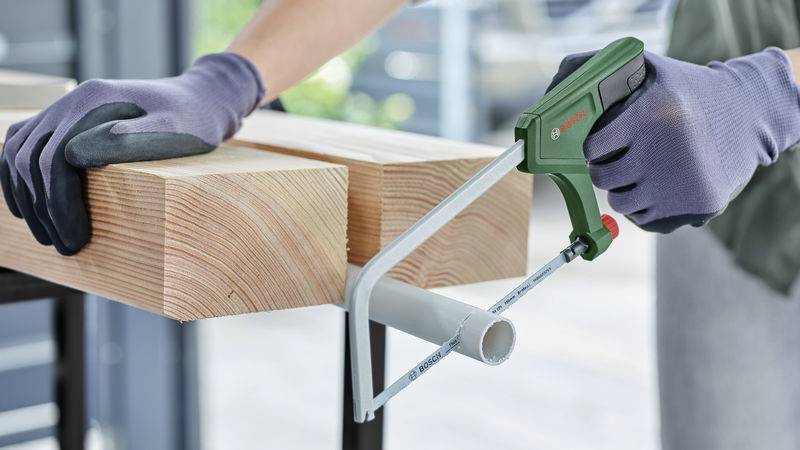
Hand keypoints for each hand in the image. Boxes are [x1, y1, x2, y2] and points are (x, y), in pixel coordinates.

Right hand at [0, 52, 263, 254]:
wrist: (203, 100)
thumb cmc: (195, 121)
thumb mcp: (174, 130)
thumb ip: (129, 139)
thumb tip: (75, 154)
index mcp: (93, 101)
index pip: (54, 157)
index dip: (58, 203)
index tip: (76, 238)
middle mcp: (73, 100)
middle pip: (29, 157)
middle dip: (43, 207)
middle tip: (65, 246)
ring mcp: (68, 107)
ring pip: (18, 151)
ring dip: (26, 197)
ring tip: (47, 236)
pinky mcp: (70, 119)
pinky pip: (26, 144)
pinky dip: (19, 175)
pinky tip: (29, 206)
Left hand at [549, 48, 799, 231]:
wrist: (749, 115)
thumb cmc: (687, 91)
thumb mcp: (650, 70)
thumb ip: (602, 74)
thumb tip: (554, 92)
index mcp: (652, 116)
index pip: (592, 147)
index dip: (592, 147)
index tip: (597, 144)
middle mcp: (666, 151)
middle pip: (603, 177)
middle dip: (605, 168)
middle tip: (621, 156)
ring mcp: (682, 183)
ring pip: (621, 202)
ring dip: (625, 189)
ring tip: (644, 168)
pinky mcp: (697, 206)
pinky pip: (645, 219)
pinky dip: (647, 206)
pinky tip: (662, 184)